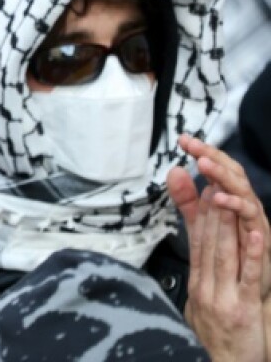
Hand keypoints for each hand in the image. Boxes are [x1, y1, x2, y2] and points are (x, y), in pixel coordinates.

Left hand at [170, 135, 270, 299]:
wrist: (252, 297)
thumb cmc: (232, 256)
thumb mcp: (205, 225)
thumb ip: (189, 200)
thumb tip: (174, 170)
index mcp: (235, 202)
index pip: (220, 171)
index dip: (205, 154)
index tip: (184, 140)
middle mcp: (248, 212)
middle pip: (235, 181)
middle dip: (217, 164)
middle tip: (198, 153)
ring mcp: (258, 231)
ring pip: (247, 205)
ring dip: (230, 189)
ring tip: (210, 178)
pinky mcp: (264, 254)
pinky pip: (258, 238)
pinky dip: (249, 225)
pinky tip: (237, 215)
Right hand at [184, 188, 266, 361]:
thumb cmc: (214, 339)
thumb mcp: (200, 302)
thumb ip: (199, 271)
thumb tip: (192, 249)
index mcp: (198, 284)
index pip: (199, 241)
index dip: (202, 211)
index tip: (205, 184)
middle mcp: (206, 287)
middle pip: (208, 241)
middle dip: (210, 208)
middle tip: (211, 176)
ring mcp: (223, 298)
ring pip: (224, 254)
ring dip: (225, 224)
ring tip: (227, 196)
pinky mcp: (242, 311)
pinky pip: (247, 279)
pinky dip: (250, 256)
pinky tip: (253, 236)